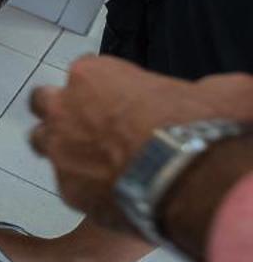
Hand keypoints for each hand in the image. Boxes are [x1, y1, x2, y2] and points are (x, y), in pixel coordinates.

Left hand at [28, 57, 252, 230]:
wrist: (191, 182)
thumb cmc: (200, 129)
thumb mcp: (218, 91)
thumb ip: (201, 88)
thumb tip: (218, 92)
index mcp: (92, 75)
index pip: (85, 71)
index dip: (104, 87)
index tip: (124, 101)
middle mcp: (64, 109)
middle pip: (45, 102)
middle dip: (63, 110)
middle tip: (90, 124)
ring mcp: (60, 151)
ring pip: (43, 142)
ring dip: (63, 146)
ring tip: (94, 159)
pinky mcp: (66, 190)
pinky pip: (67, 183)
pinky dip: (84, 185)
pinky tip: (110, 190)